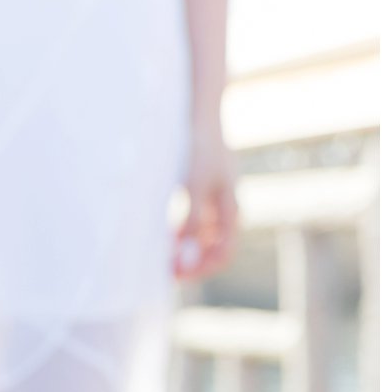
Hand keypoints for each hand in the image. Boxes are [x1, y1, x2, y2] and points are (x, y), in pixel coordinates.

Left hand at [174, 119, 238, 279]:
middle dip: (191, 264)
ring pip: (202, 238)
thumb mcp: (195, 185)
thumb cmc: (201, 148)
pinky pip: (194, 223)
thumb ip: (191, 219)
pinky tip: (163, 238)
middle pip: (213, 249)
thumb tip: (185, 254)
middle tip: (165, 274)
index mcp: (231, 209)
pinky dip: (180, 234)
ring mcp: (215, 201)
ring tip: (161, 259)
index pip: (224, 253)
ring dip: (184, 251)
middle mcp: (226, 209)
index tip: (177, 275)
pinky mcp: (202, 193)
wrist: (201, 117)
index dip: (202, 269)